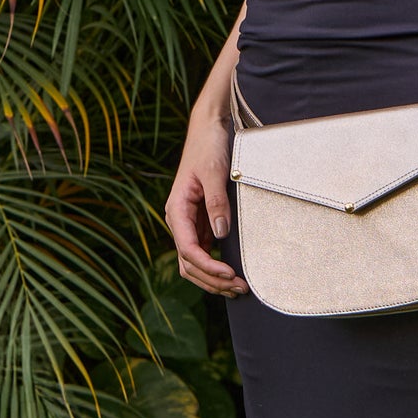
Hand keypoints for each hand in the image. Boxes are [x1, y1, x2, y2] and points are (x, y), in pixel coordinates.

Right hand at [165, 104, 246, 295]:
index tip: (229, 274)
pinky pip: (203, 251)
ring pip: (194, 262)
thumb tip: (220, 234)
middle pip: (189, 263)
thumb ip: (217, 203)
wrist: (208, 130)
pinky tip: (232, 273)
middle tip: (240, 288)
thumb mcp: (215, 172)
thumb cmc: (209, 147)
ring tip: (238, 287)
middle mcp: (179, 220)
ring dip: (213, 278)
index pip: (187, 249)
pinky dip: (215, 265)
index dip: (208, 266)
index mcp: (177, 209)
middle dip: (212, 279)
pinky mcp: (200, 221)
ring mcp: (189, 223)